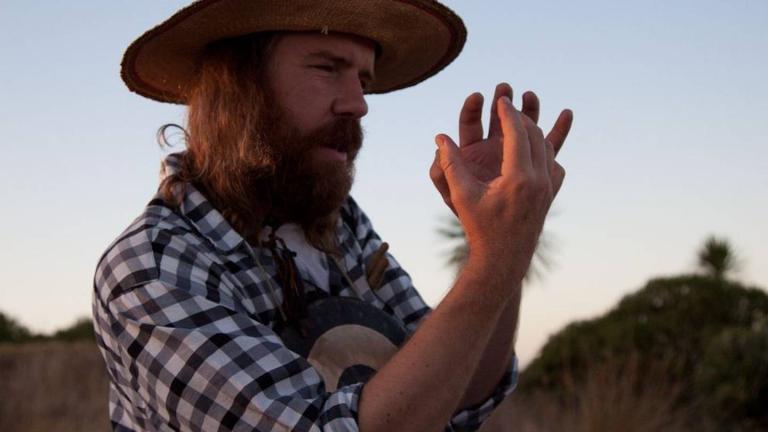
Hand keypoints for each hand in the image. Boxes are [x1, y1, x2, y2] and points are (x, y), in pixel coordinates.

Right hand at [433, 93, 572, 280]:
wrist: (503, 260)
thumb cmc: (479, 228)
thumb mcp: (461, 195)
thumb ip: (450, 164)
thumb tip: (440, 137)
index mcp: (518, 177)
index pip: (517, 131)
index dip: (508, 112)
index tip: (500, 98)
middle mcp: (539, 180)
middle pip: (535, 135)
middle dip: (521, 116)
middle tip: (507, 105)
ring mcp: (548, 188)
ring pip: (547, 148)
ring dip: (534, 131)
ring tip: (520, 120)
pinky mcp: (551, 196)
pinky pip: (554, 165)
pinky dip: (545, 152)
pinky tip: (536, 149)